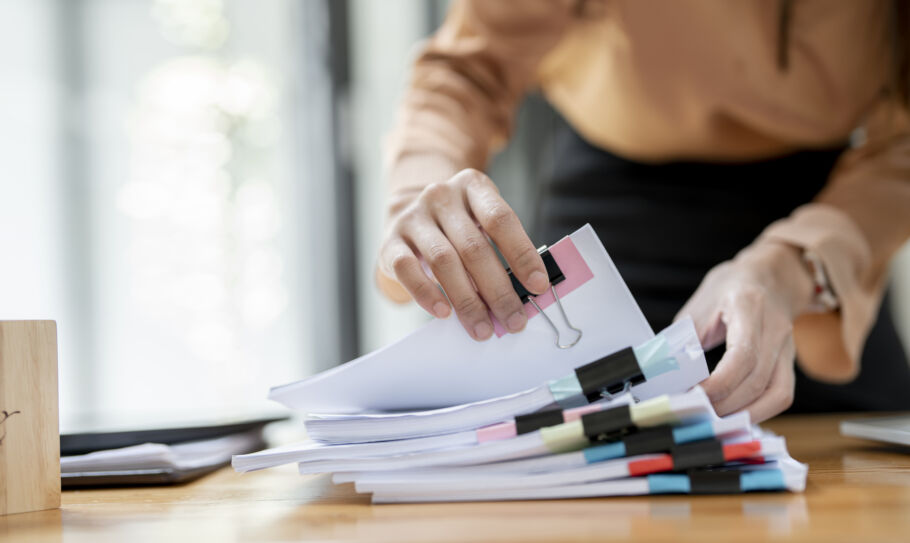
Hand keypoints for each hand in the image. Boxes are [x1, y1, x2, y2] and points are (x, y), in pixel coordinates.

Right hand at [377, 168, 549, 340]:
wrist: (408, 215)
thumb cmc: (456, 226)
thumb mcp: (481, 223)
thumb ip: (501, 250)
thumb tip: (521, 295)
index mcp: (473, 187)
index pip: (501, 219)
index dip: (522, 254)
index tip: (539, 286)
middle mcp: (441, 197)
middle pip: (474, 247)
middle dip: (498, 290)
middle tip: (513, 320)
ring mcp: (413, 218)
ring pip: (443, 261)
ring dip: (466, 300)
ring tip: (482, 328)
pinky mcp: (390, 241)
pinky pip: (406, 269)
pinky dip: (426, 294)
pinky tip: (443, 313)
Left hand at [675, 243, 814, 421]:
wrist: (770, 276)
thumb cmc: (729, 289)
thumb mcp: (700, 306)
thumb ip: (684, 339)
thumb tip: (664, 374)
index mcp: (749, 306)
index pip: (743, 355)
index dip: (718, 383)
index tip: (693, 395)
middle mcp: (775, 329)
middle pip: (758, 380)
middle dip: (725, 404)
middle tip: (695, 413)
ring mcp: (788, 347)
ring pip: (777, 394)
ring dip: (744, 414)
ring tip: (714, 420)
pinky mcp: (790, 362)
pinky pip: (781, 395)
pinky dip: (759, 412)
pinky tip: (735, 415)